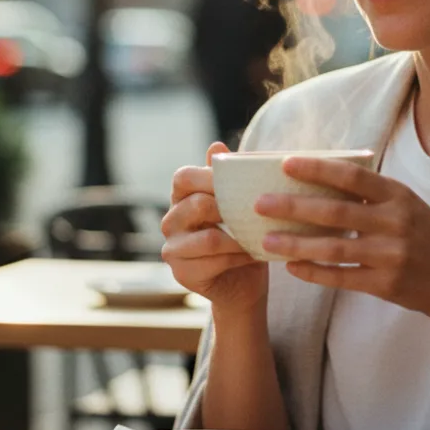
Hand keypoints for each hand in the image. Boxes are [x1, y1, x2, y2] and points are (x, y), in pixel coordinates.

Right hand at [161, 142, 267, 313]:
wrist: (245, 283)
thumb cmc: (243, 236)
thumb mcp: (240, 203)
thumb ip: (228, 177)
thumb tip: (216, 146)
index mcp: (182, 198)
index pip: (183, 177)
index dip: (209, 177)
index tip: (240, 183)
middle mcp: (171, 221)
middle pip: (196, 205)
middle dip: (229, 209)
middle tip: (255, 213)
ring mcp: (172, 249)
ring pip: (208, 239)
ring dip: (239, 239)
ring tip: (259, 237)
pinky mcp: (182, 273)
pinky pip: (214, 262)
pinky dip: (239, 258)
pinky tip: (252, 256)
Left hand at [256, 156, 429, 322]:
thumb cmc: (423, 232)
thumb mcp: (405, 203)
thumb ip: (370, 192)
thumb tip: (319, 174)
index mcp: (398, 196)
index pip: (352, 177)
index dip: (317, 169)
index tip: (285, 164)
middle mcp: (395, 223)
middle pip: (335, 212)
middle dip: (293, 208)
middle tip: (260, 203)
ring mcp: (390, 256)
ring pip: (334, 249)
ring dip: (296, 245)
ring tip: (266, 241)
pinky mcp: (385, 284)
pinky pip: (341, 278)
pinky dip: (314, 272)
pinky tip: (292, 268)